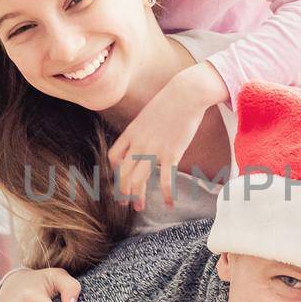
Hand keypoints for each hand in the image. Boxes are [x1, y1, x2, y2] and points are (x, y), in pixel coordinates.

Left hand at [108, 63, 226, 211]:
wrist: (186, 94)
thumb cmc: (171, 101)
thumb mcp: (148, 113)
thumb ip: (143, 127)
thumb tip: (145, 133)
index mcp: (131, 132)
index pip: (114, 156)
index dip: (115, 169)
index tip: (121, 176)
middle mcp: (138, 144)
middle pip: (123, 173)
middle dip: (123, 191)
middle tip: (125, 203)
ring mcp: (154, 150)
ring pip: (138, 180)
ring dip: (137, 197)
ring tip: (139, 207)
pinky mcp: (171, 154)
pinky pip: (166, 180)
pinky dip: (167, 194)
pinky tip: (170, 204)